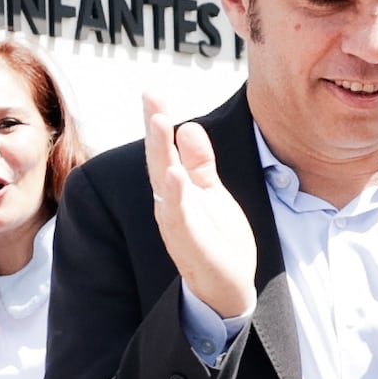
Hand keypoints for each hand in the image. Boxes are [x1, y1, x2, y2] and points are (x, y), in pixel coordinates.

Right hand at [138, 95, 262, 324]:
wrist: (226, 287)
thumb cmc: (216, 239)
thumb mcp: (210, 192)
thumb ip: (199, 161)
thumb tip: (188, 126)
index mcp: (176, 188)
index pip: (164, 149)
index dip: (157, 120)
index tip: (152, 91)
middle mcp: (170, 203)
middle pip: (158, 159)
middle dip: (154, 128)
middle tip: (151, 96)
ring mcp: (177, 223)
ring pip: (163, 183)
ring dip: (160, 153)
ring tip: (159, 122)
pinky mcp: (189, 244)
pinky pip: (178, 216)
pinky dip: (174, 195)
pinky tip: (174, 174)